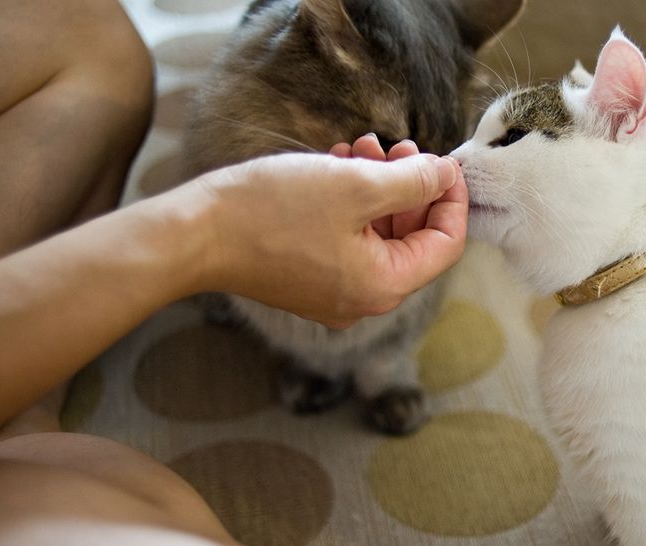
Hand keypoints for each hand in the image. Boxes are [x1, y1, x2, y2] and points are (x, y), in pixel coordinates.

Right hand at [194, 146, 467, 327]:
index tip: (445, 162)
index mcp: (384, 286)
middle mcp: (363, 300)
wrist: (193, 235)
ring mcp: (333, 294)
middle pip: (411, 239)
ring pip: (377, 234)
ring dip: (378, 187)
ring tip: (364, 145)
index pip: (445, 245)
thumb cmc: (272, 211)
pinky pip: (346, 240)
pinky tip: (337, 164)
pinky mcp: (306, 279)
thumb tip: (446, 175)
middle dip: (409, 187)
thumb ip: (412, 182)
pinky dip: (350, 203)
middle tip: (399, 145)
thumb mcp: (356, 186)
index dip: (452, 199)